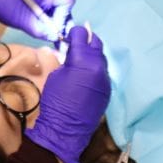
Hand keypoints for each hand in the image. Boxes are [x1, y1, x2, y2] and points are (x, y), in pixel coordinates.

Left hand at [0, 0, 74, 41]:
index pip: (67, 3)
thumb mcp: (23, 21)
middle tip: (57, 40)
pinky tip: (45, 32)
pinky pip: (49, 11)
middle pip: (64, 8)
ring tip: (51, 38)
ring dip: (55, 24)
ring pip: (57, 11)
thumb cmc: (4, 6)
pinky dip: (49, 22)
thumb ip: (41, 30)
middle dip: (61, 23)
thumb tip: (56, 38)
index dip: (64, 18)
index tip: (54, 30)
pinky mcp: (38, 1)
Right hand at [26, 26, 110, 162]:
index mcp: (85, 61)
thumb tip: (67, 49)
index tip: (67, 35)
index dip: (74, 33)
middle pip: (96, 44)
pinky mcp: (107, 90)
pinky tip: (85, 72)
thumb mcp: (55, 74)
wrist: (65, 129)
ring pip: (101, 58)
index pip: (82, 36)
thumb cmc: (54, 100)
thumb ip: (65, 58)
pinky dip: (94, 68)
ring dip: (92, 54)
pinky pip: (102, 72)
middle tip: (75, 41)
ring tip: (80, 56)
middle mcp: (100, 67)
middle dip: (86, 40)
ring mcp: (105, 79)